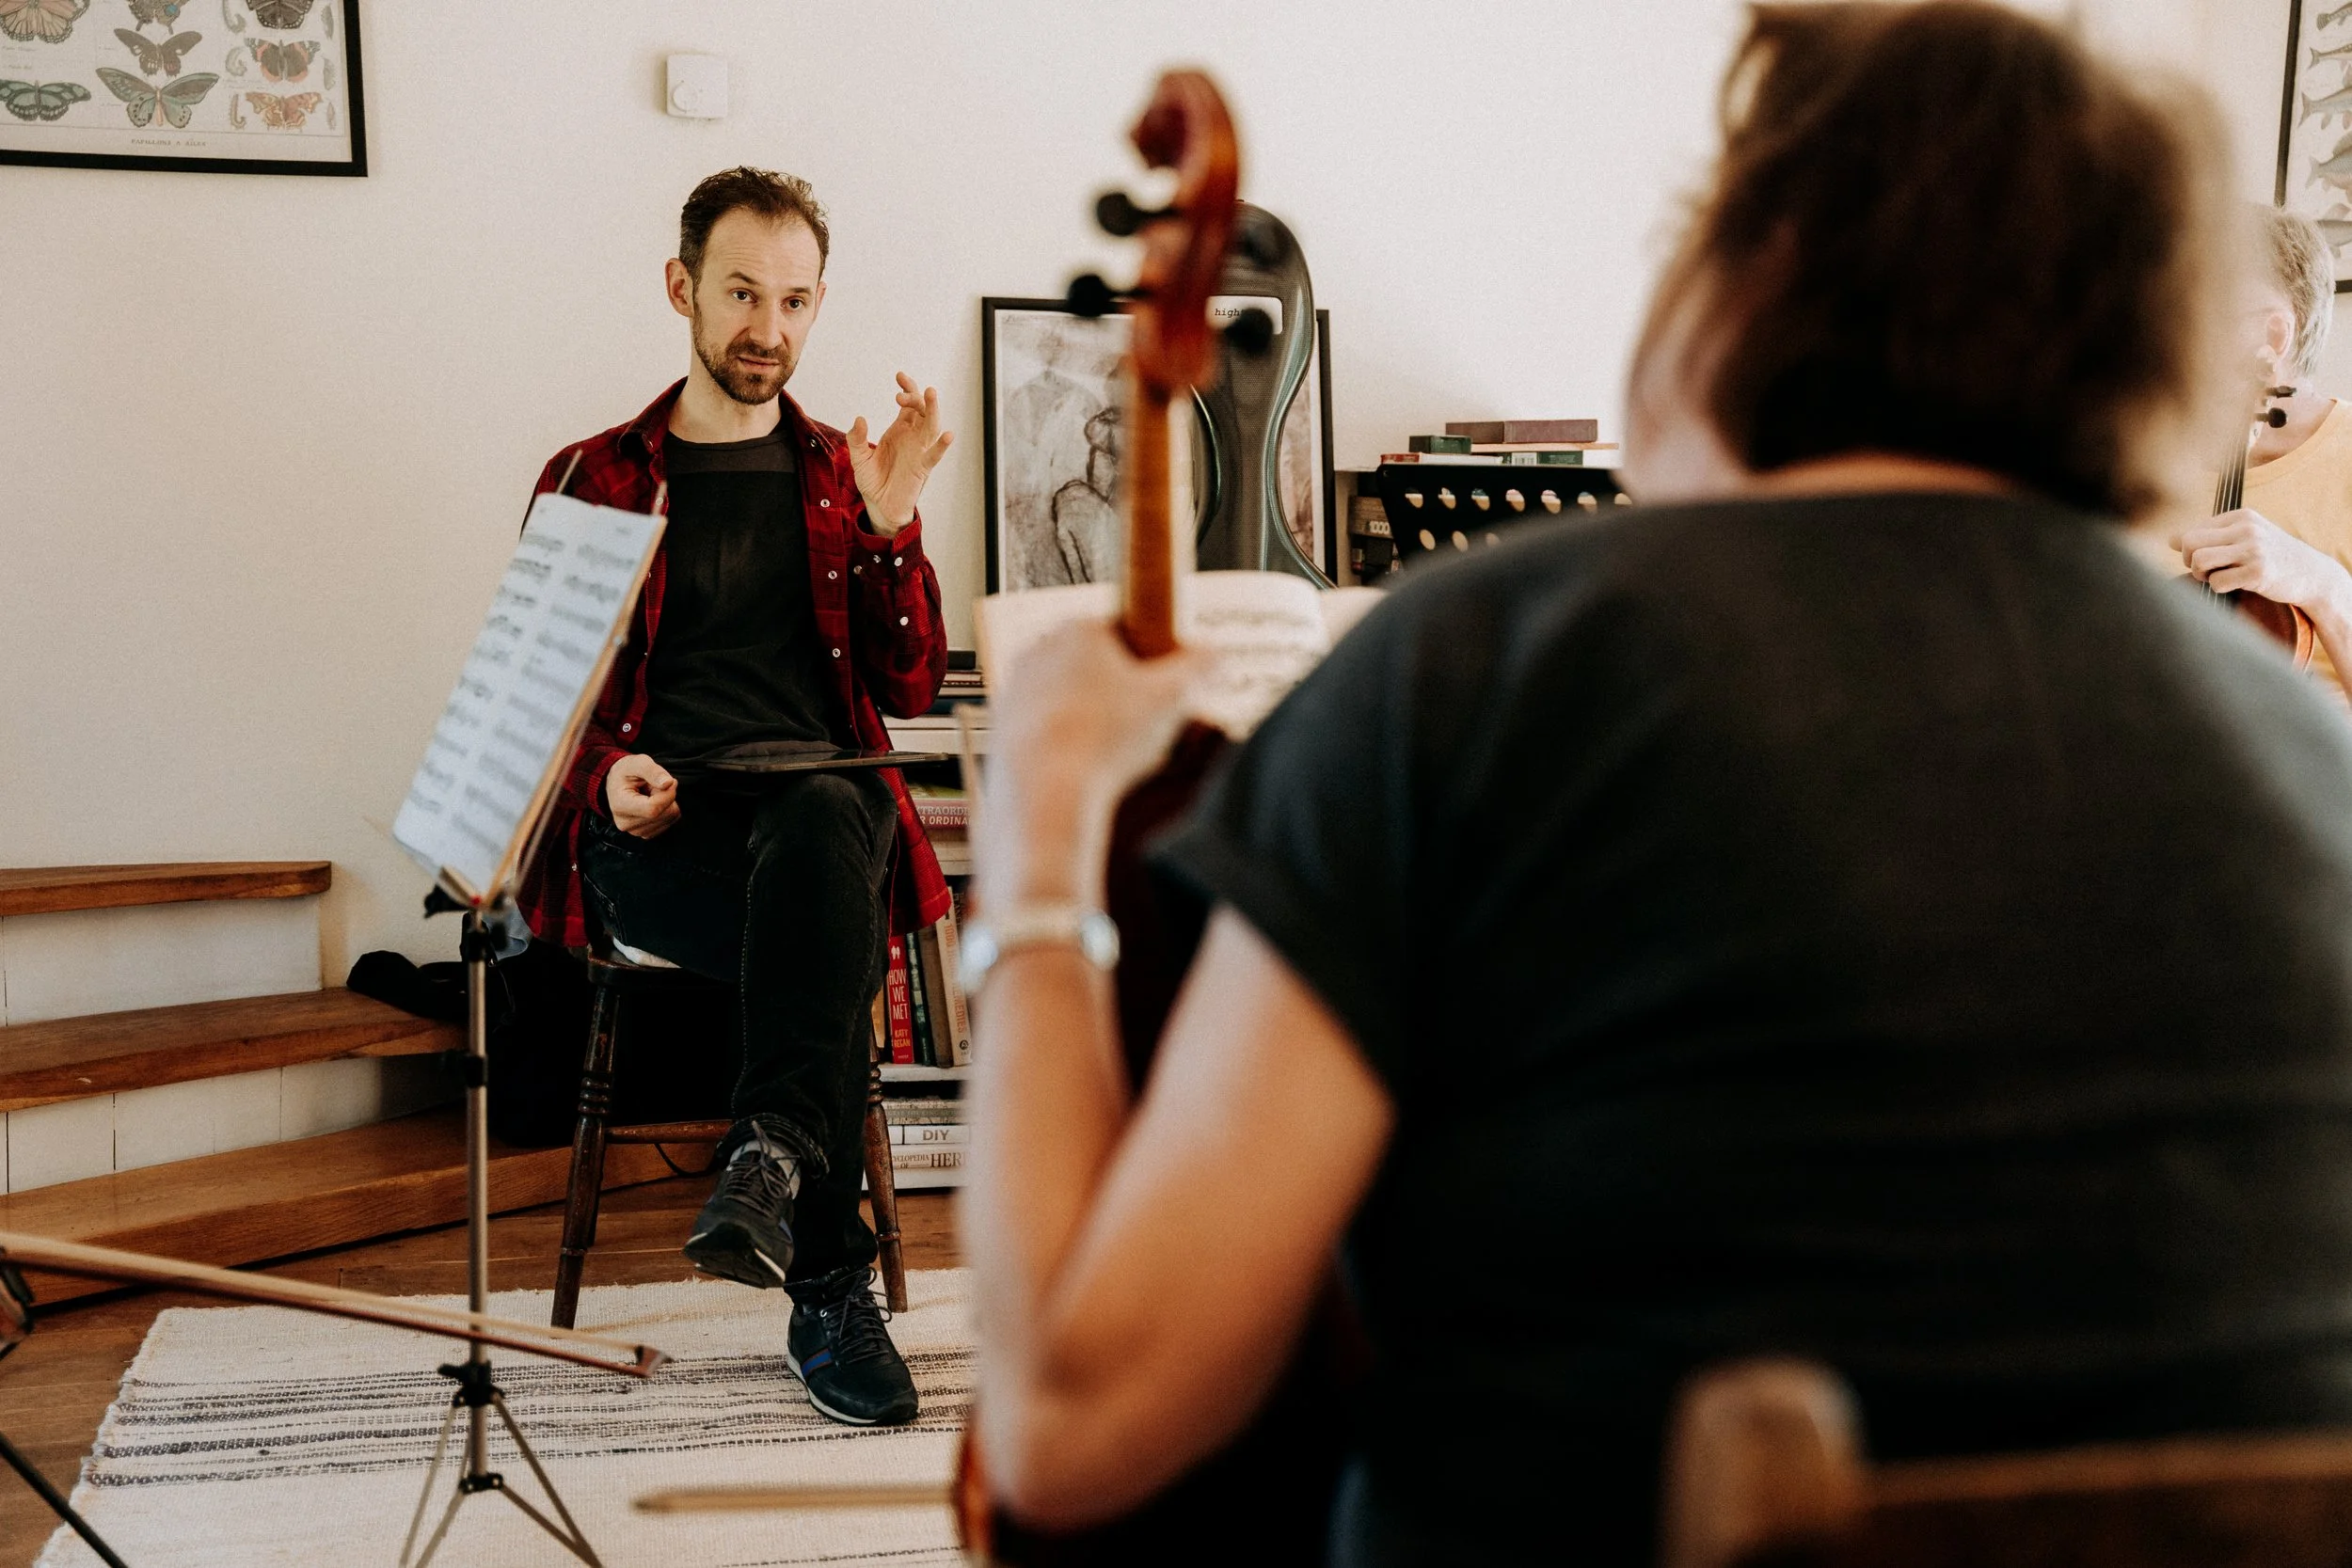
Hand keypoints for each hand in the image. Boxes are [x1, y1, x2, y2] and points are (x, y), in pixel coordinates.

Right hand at [605, 754, 678, 838]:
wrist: (616, 784)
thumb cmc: (626, 772)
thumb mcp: (637, 762)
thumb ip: (653, 771)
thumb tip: (668, 783)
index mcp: (620, 805)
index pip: (653, 808)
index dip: (668, 794)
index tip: (670, 781)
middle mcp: (626, 823)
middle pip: (664, 814)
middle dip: (667, 796)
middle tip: (656, 786)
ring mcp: (636, 831)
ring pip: (669, 818)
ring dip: (667, 803)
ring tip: (652, 793)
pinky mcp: (646, 833)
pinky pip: (669, 822)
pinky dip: (667, 810)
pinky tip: (654, 802)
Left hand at [847, 372, 954, 532]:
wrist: (879, 506)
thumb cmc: (873, 480)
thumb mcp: (859, 457)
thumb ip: (857, 439)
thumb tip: (860, 419)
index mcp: (900, 430)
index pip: (909, 404)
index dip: (908, 388)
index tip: (900, 376)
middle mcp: (913, 437)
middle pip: (922, 410)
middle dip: (915, 397)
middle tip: (899, 396)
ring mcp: (919, 450)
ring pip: (931, 426)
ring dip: (932, 410)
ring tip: (931, 394)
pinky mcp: (922, 467)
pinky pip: (934, 455)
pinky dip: (942, 446)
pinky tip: (947, 435)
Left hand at [976, 623, 1205, 906]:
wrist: (1046, 797)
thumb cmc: (1105, 741)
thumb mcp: (1173, 698)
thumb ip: (1200, 667)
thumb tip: (1216, 654)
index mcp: (1078, 630)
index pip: (1126, 631)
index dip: (1153, 662)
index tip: (1166, 691)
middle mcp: (1039, 651)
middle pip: (1096, 665)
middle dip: (1123, 691)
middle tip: (1147, 726)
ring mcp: (1015, 690)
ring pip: (1070, 698)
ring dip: (1094, 718)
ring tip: (1116, 754)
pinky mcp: (1002, 728)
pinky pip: (1047, 729)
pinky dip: (1066, 744)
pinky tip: (1086, 770)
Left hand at [2174, 509, 2351, 611]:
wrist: (2311, 573)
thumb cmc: (2270, 555)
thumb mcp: (2244, 537)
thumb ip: (2210, 535)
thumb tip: (2170, 539)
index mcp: (2240, 516)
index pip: (2191, 530)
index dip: (2188, 550)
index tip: (2205, 558)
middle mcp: (2246, 528)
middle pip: (2189, 543)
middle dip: (2189, 562)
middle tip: (2205, 571)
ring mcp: (2253, 550)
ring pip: (2199, 561)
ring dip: (2201, 575)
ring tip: (2217, 577)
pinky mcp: (2258, 572)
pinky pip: (2217, 583)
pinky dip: (2219, 588)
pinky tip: (2236, 585)